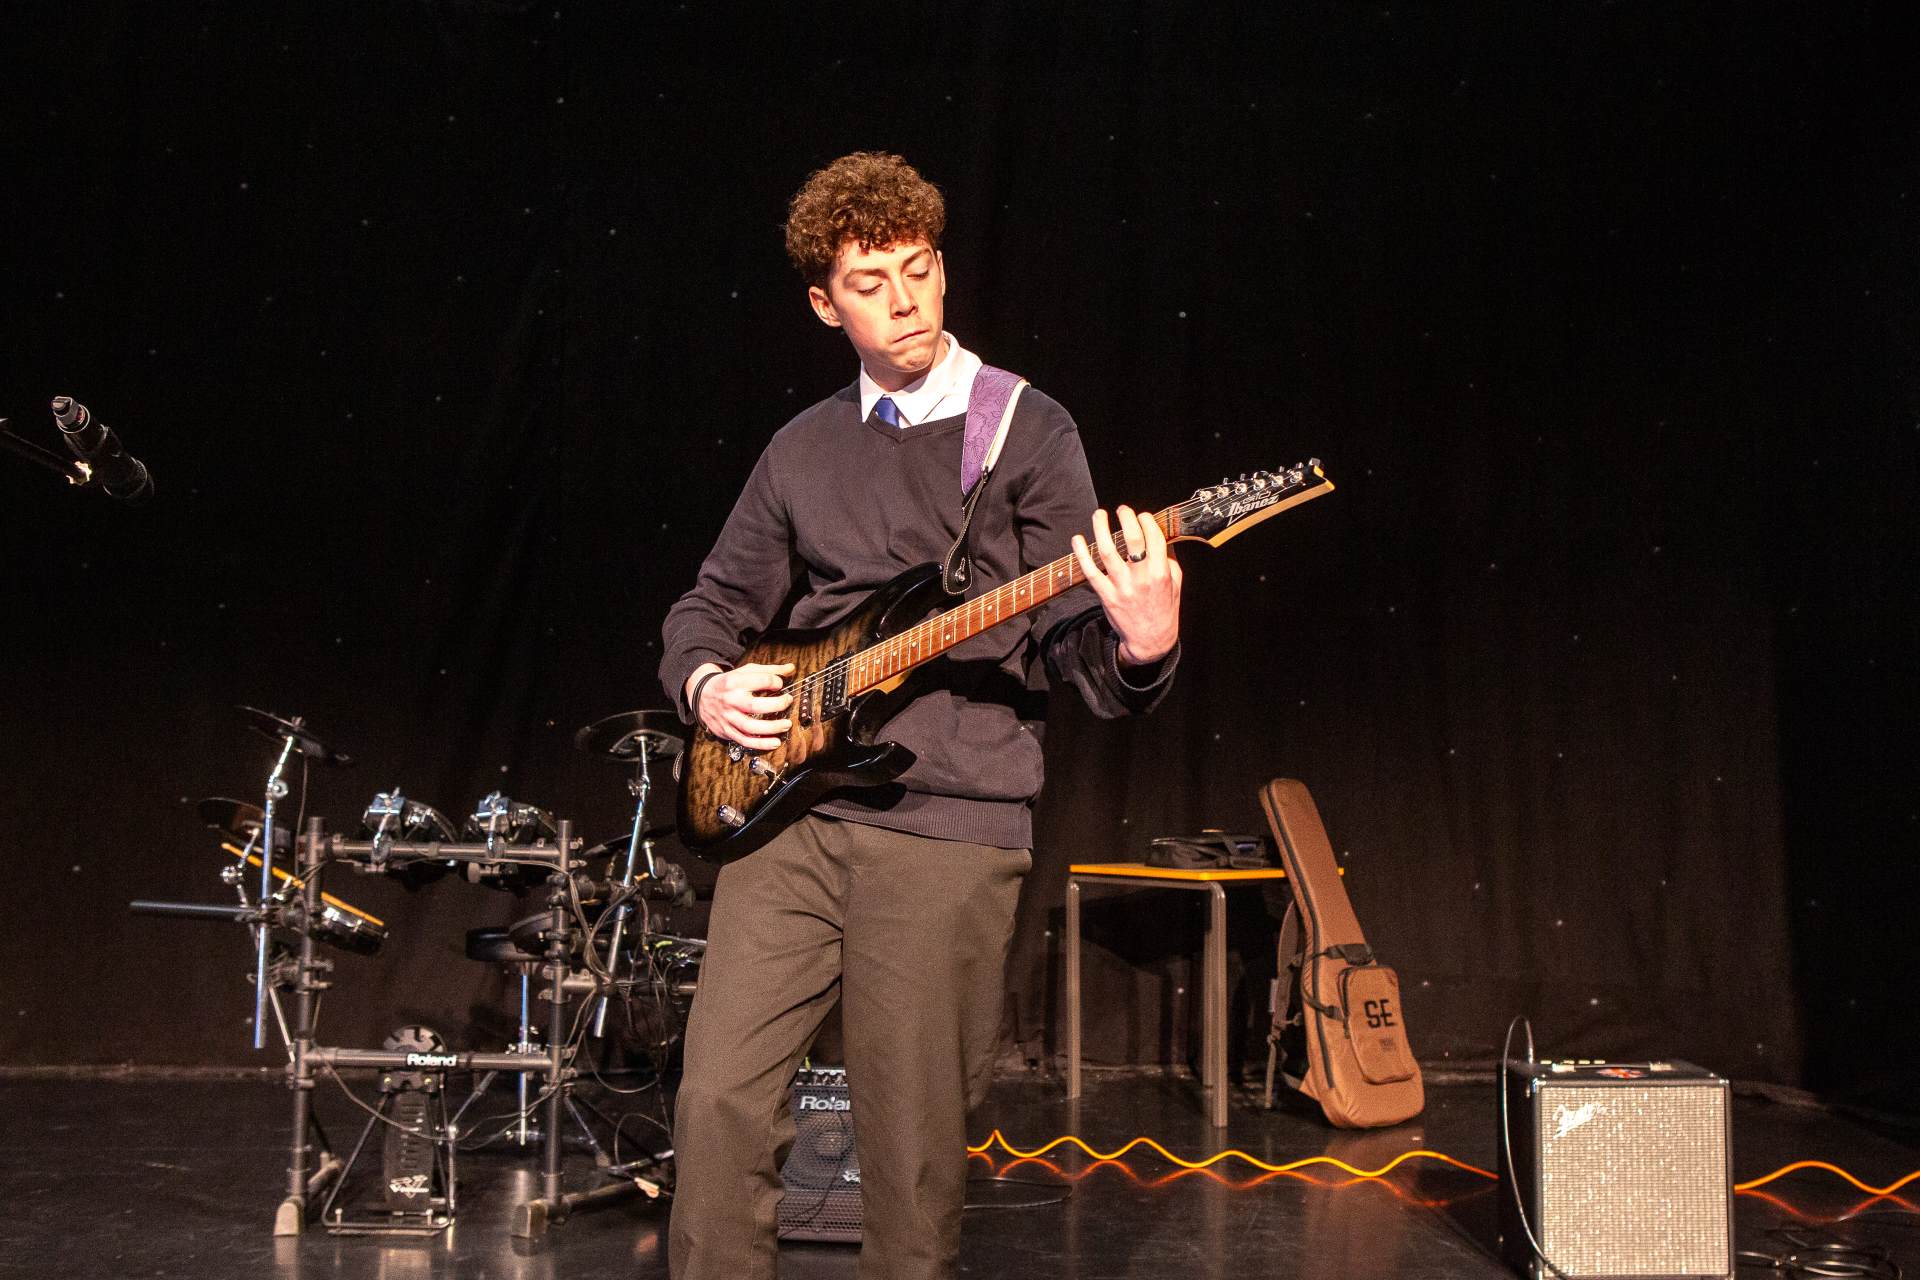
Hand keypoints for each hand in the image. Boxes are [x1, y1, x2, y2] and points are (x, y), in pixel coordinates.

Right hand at [687, 662, 794, 749]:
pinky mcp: (727, 731)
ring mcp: (728, 717)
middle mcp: (731, 700)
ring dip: (771, 728)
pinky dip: (761, 744)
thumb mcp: (745, 671)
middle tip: (787, 702)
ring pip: (750, 727)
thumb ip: (769, 670)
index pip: (761, 681)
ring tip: (786, 724)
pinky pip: (745, 740)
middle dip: (776, 705)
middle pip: (754, 706)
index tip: (780, 685)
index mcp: (735, 682)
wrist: (702, 695)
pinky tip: (774, 742)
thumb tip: (791, 668)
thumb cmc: (728, 683)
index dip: (776, 682)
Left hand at [1070, 505, 1181, 664]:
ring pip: (1108, 551)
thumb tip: (1162, 538)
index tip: (1141, 515)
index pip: (1153, 538)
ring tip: (1099, 514)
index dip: (1146, 521)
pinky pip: (1090, 571)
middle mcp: (1141, 578)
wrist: (1150, 641)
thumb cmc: (1164, 610)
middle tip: (1122, 509)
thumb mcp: (1176, 585)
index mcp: (1160, 573)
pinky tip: (1077, 539)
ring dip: (1101, 529)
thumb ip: (1170, 562)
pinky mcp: (1106, 596)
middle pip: (1132, 539)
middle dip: (1126, 518)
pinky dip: (1082, 554)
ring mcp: (1122, 586)